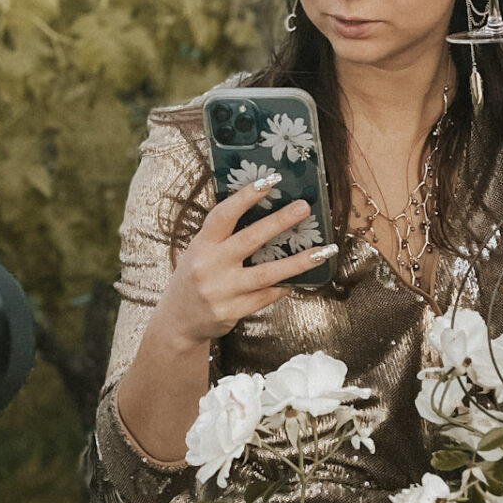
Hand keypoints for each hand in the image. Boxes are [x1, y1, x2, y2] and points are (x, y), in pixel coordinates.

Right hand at [154, 175, 333, 345]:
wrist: (178, 321)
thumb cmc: (194, 278)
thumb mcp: (199, 251)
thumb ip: (223, 235)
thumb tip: (264, 210)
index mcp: (201, 245)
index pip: (223, 215)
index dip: (246, 196)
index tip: (271, 180)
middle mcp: (210, 266)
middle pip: (250, 240)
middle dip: (279, 222)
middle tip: (304, 208)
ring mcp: (222, 291)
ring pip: (266, 273)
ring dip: (298, 262)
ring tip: (324, 251)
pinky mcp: (232, 312)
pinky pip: (266, 296)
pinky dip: (284, 286)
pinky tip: (301, 279)